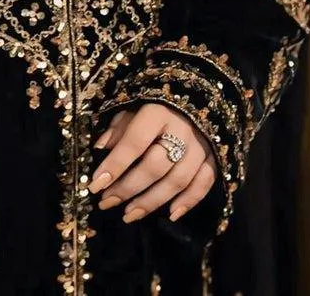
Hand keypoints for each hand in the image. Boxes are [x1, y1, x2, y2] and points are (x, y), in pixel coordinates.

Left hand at [87, 103, 217, 223]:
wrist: (200, 95)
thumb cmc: (158, 102)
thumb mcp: (135, 105)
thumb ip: (119, 127)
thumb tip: (100, 149)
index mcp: (158, 112)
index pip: (134, 142)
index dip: (115, 164)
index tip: (95, 185)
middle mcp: (182, 129)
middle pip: (155, 166)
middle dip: (129, 188)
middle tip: (107, 202)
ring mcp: (201, 145)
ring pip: (178, 180)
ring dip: (152, 201)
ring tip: (129, 214)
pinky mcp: (215, 157)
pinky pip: (204, 184)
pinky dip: (189, 201)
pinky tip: (171, 215)